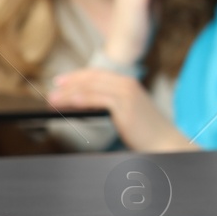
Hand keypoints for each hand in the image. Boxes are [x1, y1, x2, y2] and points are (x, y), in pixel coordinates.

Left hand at [48, 69, 193, 151]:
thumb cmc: (147, 131)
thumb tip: (86, 103)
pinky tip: (70, 103)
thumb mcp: (128, 113)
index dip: (77, 76)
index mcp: (129, 83)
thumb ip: (111, 104)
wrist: (165, 141)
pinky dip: (81, 99)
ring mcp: (127, 93)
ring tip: (54, 100)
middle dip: (69, 83)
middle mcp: (128, 84)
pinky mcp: (125, 105)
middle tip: (52, 90)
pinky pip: (97, 98)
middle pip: (91, 78)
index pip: (97, 74)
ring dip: (69, 93)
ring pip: (91, 87)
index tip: (61, 82)